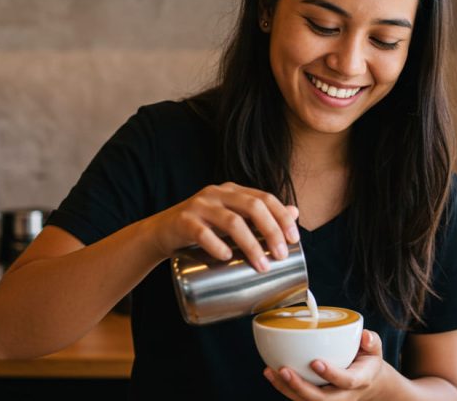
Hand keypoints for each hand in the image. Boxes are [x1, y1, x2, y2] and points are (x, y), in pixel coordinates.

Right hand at [146, 182, 299, 270]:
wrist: (161, 232)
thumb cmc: (202, 227)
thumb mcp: (232, 219)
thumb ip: (259, 216)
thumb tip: (294, 212)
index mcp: (232, 191)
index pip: (264, 197)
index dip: (282, 217)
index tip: (294, 239)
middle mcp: (217, 193)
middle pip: (252, 207)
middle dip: (271, 231)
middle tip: (281, 255)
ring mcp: (199, 206)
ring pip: (231, 221)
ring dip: (250, 244)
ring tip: (261, 265)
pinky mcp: (182, 221)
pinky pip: (201, 232)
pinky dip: (216, 245)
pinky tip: (226, 257)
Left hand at [264, 330, 386, 400]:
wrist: (367, 384)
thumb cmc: (367, 363)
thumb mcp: (375, 350)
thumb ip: (371, 341)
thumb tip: (364, 336)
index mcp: (358, 381)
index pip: (346, 381)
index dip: (331, 374)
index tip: (315, 362)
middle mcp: (342, 396)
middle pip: (321, 400)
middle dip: (300, 387)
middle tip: (284, 370)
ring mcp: (329, 400)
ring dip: (286, 388)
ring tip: (270, 371)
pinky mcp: (316, 400)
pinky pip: (298, 399)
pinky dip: (283, 388)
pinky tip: (270, 373)